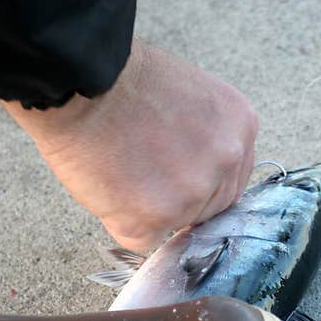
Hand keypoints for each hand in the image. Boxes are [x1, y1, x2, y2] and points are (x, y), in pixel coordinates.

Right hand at [1, 39, 258, 250]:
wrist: (79, 81)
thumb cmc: (124, 82)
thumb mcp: (193, 97)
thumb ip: (208, 139)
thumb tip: (200, 175)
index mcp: (241, 127)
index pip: (231, 180)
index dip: (198, 181)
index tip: (172, 172)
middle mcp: (227, 160)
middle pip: (210, 208)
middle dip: (178, 200)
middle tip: (141, 171)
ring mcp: (195, 192)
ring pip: (178, 225)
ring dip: (149, 210)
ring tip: (122, 170)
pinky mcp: (157, 216)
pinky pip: (143, 239)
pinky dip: (122, 222)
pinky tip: (109, 187)